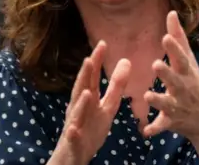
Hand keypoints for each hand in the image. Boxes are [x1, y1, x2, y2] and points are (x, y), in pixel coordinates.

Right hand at [51, 41, 130, 164]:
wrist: (74, 157)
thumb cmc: (90, 129)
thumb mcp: (107, 107)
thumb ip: (115, 86)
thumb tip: (126, 61)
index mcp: (88, 100)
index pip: (91, 78)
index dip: (96, 62)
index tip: (103, 44)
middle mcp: (78, 109)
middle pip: (81, 90)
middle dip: (84, 76)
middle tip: (89, 58)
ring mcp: (74, 125)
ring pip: (76, 114)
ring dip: (80, 104)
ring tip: (87, 92)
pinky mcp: (73, 142)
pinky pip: (73, 138)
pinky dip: (73, 132)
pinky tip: (73, 128)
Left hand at [142, 11, 198, 140]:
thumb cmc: (195, 83)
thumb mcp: (189, 61)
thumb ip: (178, 38)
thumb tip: (171, 12)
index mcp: (186, 72)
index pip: (181, 58)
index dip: (174, 48)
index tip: (166, 37)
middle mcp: (183, 88)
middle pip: (175, 80)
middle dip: (167, 74)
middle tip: (156, 65)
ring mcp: (178, 106)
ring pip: (167, 103)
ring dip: (158, 100)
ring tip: (148, 96)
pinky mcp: (172, 122)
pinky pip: (162, 126)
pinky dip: (154, 129)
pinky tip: (145, 131)